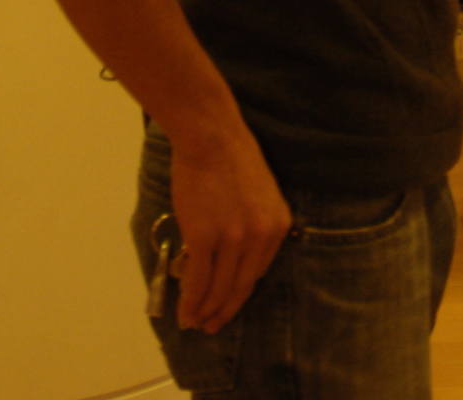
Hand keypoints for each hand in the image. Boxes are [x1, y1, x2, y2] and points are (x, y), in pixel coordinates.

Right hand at [166, 127, 292, 333]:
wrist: (210, 136)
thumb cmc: (230, 157)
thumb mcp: (260, 193)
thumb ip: (253, 224)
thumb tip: (233, 256)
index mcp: (278, 225)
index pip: (259, 272)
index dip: (240, 293)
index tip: (228, 305)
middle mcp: (261, 236)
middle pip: (241, 287)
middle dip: (225, 311)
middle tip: (211, 326)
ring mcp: (233, 239)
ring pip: (218, 288)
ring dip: (205, 311)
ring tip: (194, 323)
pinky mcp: (205, 237)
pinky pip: (199, 280)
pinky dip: (190, 301)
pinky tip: (184, 312)